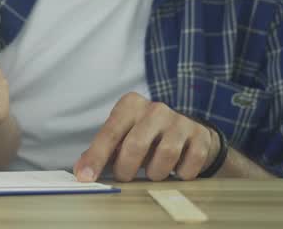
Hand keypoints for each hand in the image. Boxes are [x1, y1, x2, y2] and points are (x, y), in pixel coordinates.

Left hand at [74, 92, 220, 182]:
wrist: (187, 133)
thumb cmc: (145, 137)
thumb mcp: (122, 137)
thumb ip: (102, 152)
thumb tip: (82, 172)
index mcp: (130, 105)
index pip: (109, 133)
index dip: (96, 157)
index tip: (86, 177)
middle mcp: (155, 108)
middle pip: (135, 145)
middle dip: (126, 169)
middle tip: (124, 177)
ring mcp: (180, 120)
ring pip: (165, 155)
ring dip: (155, 173)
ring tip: (153, 173)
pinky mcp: (200, 136)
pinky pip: (189, 164)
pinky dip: (180, 174)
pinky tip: (176, 170)